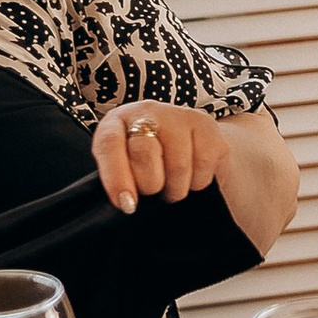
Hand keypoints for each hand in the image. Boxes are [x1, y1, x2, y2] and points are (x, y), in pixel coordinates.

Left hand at [91, 103, 242, 218]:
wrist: (193, 147)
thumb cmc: (150, 164)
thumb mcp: (125, 169)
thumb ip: (120, 182)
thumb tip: (126, 204)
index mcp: (117, 123)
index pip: (109, 143)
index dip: (116, 176)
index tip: (126, 204)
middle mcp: (148, 112)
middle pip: (144, 151)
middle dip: (150, 184)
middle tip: (154, 191)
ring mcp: (180, 116)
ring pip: (177, 166)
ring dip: (175, 189)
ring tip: (172, 185)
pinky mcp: (207, 126)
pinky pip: (202, 167)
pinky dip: (197, 183)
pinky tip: (191, 175)